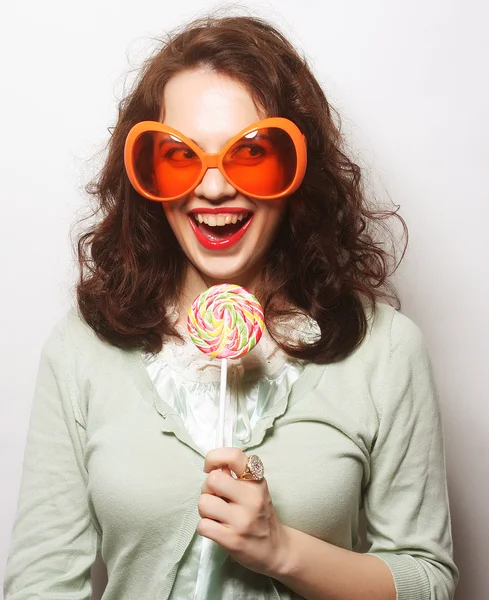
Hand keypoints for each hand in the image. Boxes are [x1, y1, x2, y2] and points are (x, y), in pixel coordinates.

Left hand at [197, 447, 288, 576]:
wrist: (276, 550)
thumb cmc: (260, 516)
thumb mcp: (256, 490)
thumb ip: (237, 476)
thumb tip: (214, 466)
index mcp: (256, 481)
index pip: (234, 456)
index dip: (214, 457)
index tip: (210, 468)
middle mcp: (252, 498)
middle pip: (213, 479)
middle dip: (207, 489)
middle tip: (215, 498)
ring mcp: (243, 520)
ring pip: (204, 503)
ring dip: (205, 510)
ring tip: (216, 515)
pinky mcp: (233, 540)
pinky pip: (203, 525)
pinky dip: (205, 527)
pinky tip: (216, 529)